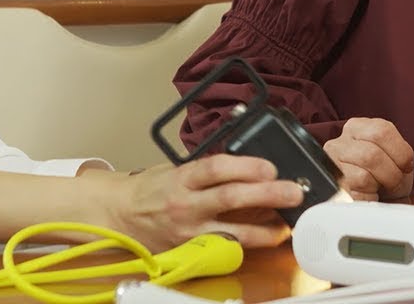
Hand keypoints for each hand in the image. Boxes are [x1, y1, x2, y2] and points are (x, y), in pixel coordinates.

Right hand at [111, 154, 304, 249]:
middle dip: (267, 194)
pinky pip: (227, 247)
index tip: (270, 166)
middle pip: (232, 197)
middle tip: (293, 191)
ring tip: (288, 223)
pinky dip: (250, 243)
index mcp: (182, 178)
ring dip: (266, 228)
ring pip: (234, 231)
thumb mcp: (174, 169)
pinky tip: (268, 238)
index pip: (217, 168)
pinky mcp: (194, 249)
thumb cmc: (149, 189)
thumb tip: (245, 165)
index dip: (246, 166)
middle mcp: (186, 204)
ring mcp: (191, 230)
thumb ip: (205, 168)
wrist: (119, 215)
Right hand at [322, 118, 413, 200]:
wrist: (378, 198)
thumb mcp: (395, 156)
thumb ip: (400, 152)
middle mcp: (339, 143)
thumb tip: (405, 164)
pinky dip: (369, 200)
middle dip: (391, 174)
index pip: (382, 131)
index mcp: (357, 128)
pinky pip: (356, 196)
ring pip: (362, 177)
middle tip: (394, 183)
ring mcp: (331, 166)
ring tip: (379, 188)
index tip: (405, 166)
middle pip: (372, 155)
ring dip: (378, 188)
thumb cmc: (386, 175)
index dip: (400, 153)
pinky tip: (368, 195)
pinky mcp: (331, 189)